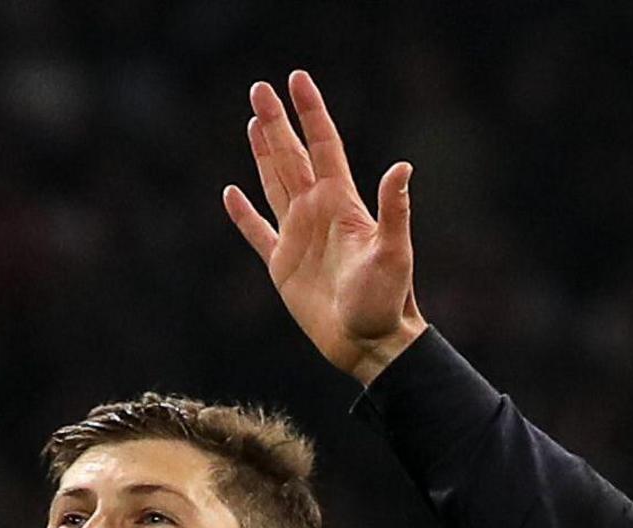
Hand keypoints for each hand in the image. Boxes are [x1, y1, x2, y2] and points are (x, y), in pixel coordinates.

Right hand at [224, 72, 425, 381]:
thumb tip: (402, 168)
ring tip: (253, 121)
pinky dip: (243, 213)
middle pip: (292, 156)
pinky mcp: (282, 265)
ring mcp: (298, 236)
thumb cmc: (387, 300)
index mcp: (342, 203)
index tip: (296, 79)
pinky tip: (231, 193)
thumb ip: (393, 210)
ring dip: (263, 153)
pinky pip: (257, 232)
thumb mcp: (394, 253)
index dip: (310, 112)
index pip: (323, 145)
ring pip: (275, 183)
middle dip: (276, 122)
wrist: (370, 343)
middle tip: (259, 88)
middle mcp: (318, 212)